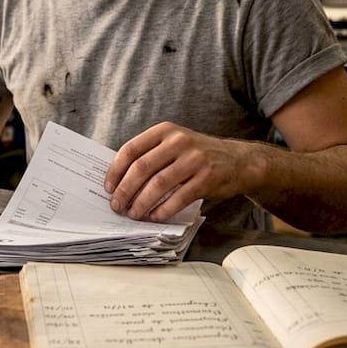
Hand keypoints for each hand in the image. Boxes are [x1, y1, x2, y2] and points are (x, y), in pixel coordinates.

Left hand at [104, 122, 252, 221]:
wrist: (238, 161)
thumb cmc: (197, 156)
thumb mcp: (174, 144)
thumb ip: (151, 155)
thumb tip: (119, 181)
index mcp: (165, 131)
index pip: (131, 149)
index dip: (115, 170)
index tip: (108, 188)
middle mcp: (179, 141)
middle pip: (142, 168)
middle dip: (125, 190)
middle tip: (117, 206)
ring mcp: (194, 158)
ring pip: (158, 184)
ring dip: (142, 202)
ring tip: (134, 214)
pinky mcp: (207, 177)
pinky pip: (179, 197)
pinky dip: (163, 210)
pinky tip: (155, 216)